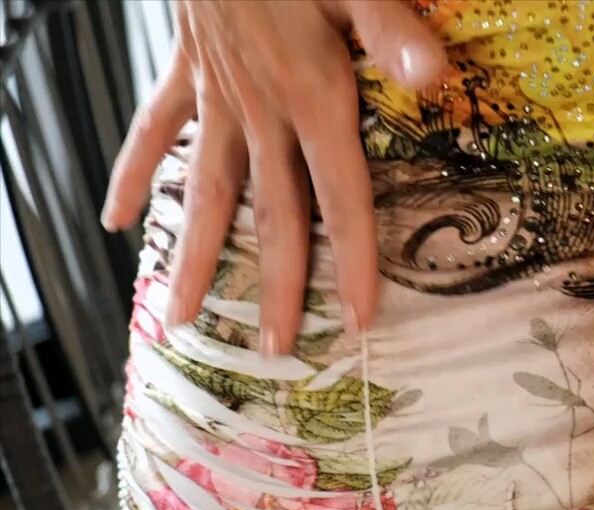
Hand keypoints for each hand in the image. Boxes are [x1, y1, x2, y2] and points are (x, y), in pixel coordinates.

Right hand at [101, 0, 445, 354]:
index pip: (343, 198)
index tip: (360, 321)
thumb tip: (435, 78)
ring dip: (200, 255)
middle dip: (280, 287)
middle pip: (276, 216)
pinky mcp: (188, 73)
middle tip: (277, 352)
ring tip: (184, 316)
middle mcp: (264, 112)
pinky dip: (136, 173)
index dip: (354, 262)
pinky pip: (156, 131)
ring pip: (210, 191)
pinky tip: (117, 219)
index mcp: (315, 98)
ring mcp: (220, 97)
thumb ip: (395, 33)